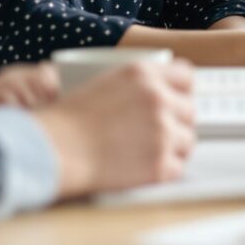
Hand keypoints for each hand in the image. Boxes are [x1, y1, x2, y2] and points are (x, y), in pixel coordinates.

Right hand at [31, 61, 195, 197]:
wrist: (55, 149)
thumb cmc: (69, 119)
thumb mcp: (105, 81)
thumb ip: (137, 84)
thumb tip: (160, 92)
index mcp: (143, 73)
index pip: (186, 75)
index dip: (181, 89)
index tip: (176, 99)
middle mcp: (158, 99)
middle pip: (190, 110)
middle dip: (177, 121)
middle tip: (159, 130)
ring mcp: (162, 132)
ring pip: (188, 140)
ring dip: (174, 146)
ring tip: (152, 150)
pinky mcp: (160, 165)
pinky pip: (177, 168)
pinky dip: (164, 170)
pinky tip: (145, 167)